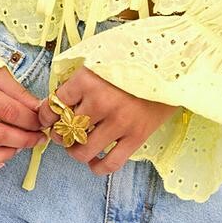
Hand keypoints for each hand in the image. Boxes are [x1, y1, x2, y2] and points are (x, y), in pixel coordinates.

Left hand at [38, 67, 178, 174]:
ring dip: (75, 151)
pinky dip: (97, 167)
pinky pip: (110, 163)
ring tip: (77, 146)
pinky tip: (94, 161)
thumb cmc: (136, 57)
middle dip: (60, 133)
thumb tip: (61, 95)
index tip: (48, 116)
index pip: (55, 103)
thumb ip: (82, 73)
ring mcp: (119, 122)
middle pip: (66, 128)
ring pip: (83, 150)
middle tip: (63, 132)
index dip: (46, 113)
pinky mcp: (136, 136)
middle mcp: (100, 102)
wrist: (175, 63)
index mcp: (88, 79)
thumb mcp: (103, 55)